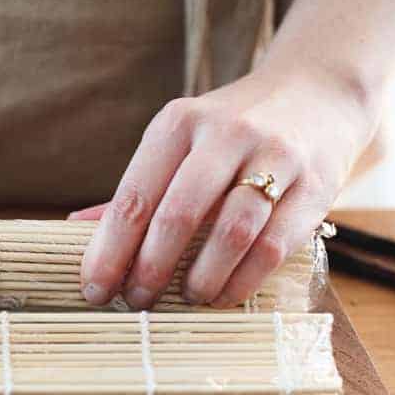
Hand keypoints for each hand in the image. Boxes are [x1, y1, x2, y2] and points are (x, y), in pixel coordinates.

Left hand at [75, 66, 377, 307]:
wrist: (318, 93)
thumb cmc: (232, 131)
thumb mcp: (181, 142)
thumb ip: (138, 187)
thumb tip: (75, 227)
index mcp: (179, 122)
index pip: (134, 196)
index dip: (109, 250)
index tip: (94, 289)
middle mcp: (226, 133)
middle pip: (177, 214)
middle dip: (150, 270)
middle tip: (137, 301)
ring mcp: (276, 157)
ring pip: (230, 232)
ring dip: (201, 278)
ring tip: (187, 299)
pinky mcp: (315, 185)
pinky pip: (273, 245)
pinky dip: (243, 280)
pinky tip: (224, 295)